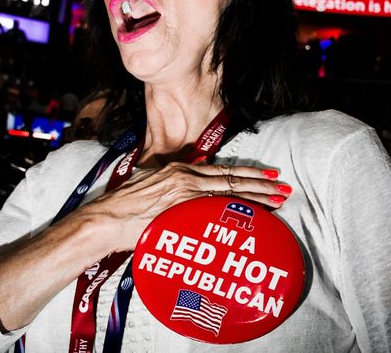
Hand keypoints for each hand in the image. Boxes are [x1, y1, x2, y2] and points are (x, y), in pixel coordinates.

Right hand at [79, 161, 291, 251]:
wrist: (106, 219)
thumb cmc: (123, 208)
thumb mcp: (150, 188)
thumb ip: (170, 188)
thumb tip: (183, 194)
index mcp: (179, 170)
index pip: (222, 171)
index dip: (248, 173)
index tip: (268, 174)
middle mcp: (185, 176)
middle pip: (232, 179)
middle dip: (261, 183)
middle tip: (284, 187)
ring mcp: (184, 191)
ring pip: (230, 192)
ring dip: (258, 196)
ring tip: (279, 199)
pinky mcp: (181, 207)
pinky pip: (217, 208)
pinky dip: (238, 211)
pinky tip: (255, 216)